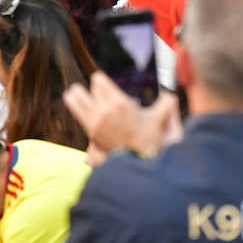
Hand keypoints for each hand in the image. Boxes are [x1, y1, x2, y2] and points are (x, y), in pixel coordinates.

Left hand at [63, 73, 181, 161]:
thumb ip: (167, 103)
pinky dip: (77, 107)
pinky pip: (74, 109)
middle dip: (92, 90)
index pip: (97, 79)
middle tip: (100, 96)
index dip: (103, 82)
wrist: (139, 163)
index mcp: (119, 103)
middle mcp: (103, 111)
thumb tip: (169, 93)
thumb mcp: (160, 120)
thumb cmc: (149, 140)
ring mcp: (93, 122)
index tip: (109, 89)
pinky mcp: (89, 131)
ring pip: (73, 97)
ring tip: (85, 99)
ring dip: (79, 96)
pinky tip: (85, 109)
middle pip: (85, 87)